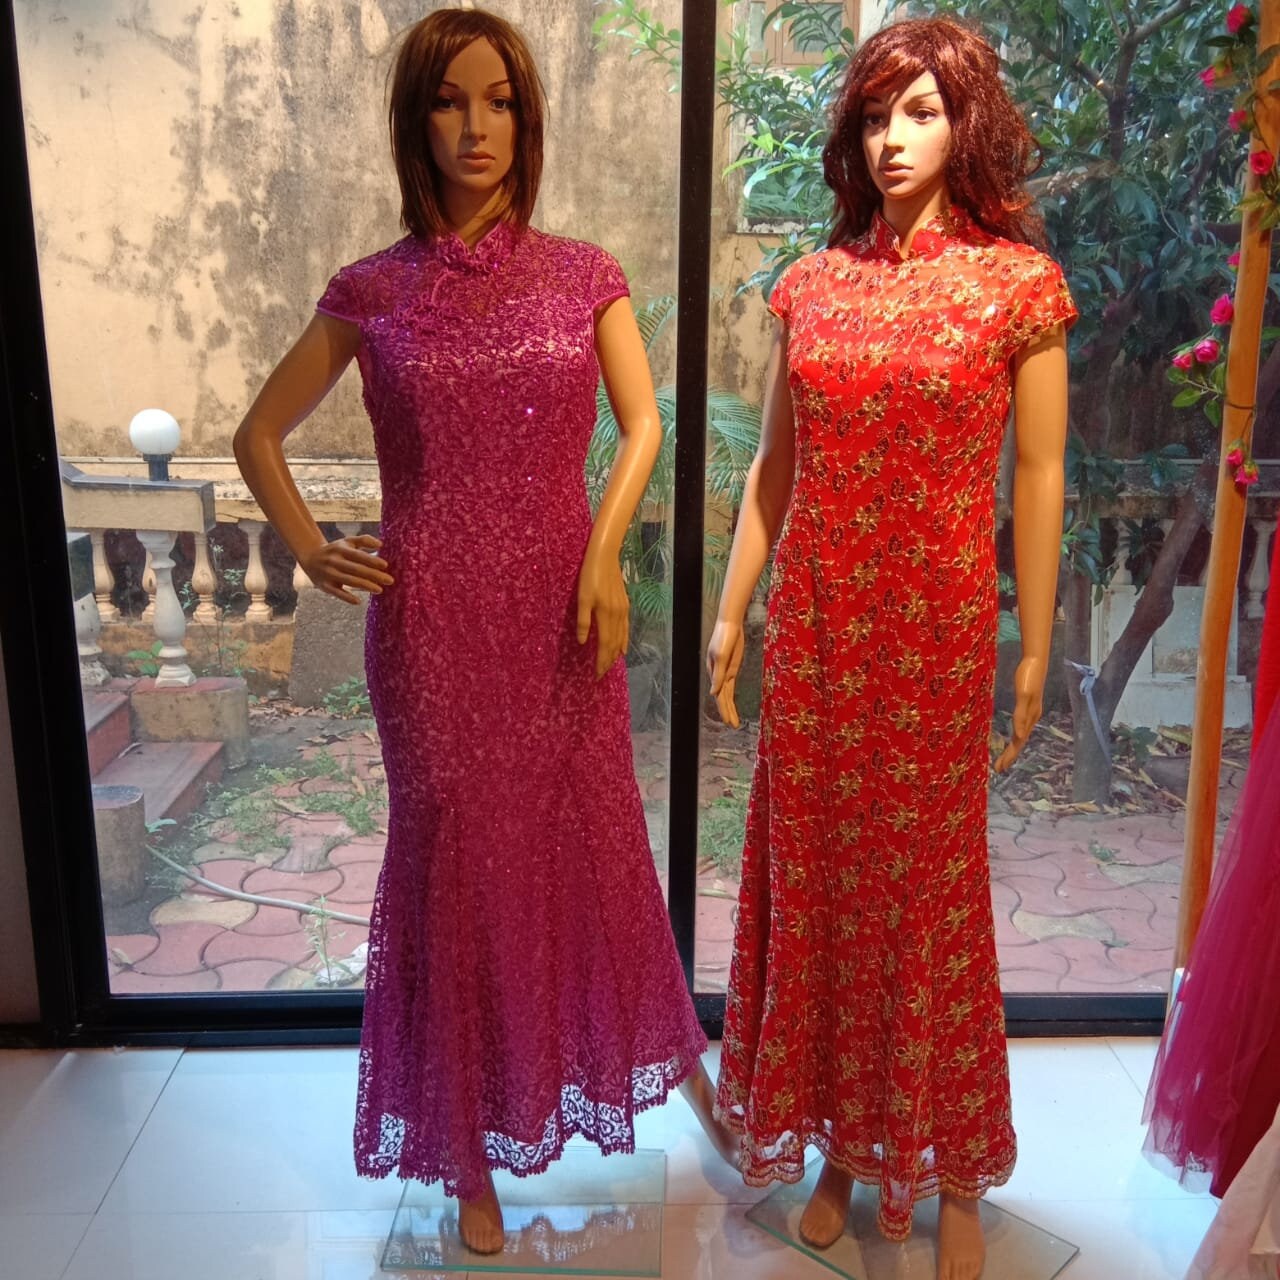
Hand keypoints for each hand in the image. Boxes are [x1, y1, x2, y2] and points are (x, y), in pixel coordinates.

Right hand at [298, 534, 392, 604]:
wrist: (310, 558)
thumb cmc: (336, 550)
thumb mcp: (347, 542)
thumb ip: (364, 540)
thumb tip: (381, 544)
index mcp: (341, 549)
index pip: (358, 555)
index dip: (371, 560)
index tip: (385, 565)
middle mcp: (334, 561)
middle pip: (356, 569)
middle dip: (373, 575)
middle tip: (390, 580)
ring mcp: (329, 574)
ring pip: (348, 581)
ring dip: (365, 586)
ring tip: (380, 590)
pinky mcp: (324, 585)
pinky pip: (336, 593)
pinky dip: (346, 597)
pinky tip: (358, 601)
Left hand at [576, 544, 628, 678]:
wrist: (605, 557)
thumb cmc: (590, 576)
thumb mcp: (582, 598)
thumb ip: (583, 621)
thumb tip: (582, 642)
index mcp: (606, 615)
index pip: (605, 644)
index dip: (601, 661)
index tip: (596, 674)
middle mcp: (617, 616)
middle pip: (614, 644)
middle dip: (608, 661)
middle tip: (601, 674)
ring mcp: (623, 611)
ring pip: (621, 637)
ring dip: (615, 653)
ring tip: (610, 665)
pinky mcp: (625, 605)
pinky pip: (626, 628)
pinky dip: (624, 641)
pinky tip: (623, 648)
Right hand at [707, 618, 744, 727]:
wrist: (730, 624)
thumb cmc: (723, 637)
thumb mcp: (720, 656)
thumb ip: (718, 675)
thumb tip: (714, 693)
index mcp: (714, 673)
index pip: (719, 696)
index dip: (724, 709)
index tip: (728, 721)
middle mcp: (718, 675)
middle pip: (722, 698)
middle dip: (727, 712)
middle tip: (733, 726)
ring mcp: (725, 672)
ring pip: (726, 694)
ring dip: (729, 708)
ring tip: (733, 721)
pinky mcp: (732, 667)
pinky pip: (730, 686)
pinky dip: (730, 696)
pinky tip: (730, 705)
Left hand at [993, 655, 1045, 772]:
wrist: (1035, 661)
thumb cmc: (1028, 676)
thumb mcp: (1024, 695)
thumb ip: (1021, 715)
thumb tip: (1019, 736)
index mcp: (1030, 717)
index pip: (1018, 742)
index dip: (1009, 755)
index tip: (999, 768)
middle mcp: (1031, 717)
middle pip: (1019, 741)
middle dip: (1010, 756)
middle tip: (998, 769)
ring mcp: (1030, 712)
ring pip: (1020, 735)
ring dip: (1012, 748)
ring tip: (1003, 758)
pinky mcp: (1027, 706)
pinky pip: (1020, 726)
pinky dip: (1015, 736)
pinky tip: (1011, 736)